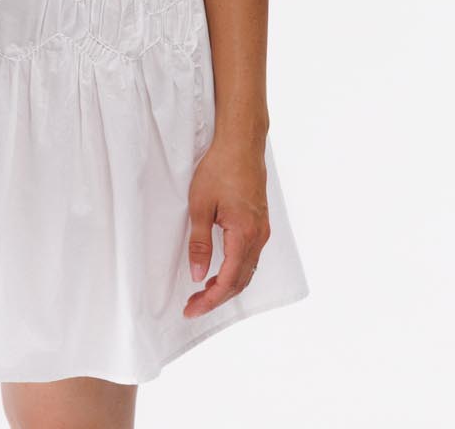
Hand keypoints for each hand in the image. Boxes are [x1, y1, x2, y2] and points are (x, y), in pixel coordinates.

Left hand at [182, 139, 270, 318]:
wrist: (241, 144)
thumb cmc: (220, 168)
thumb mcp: (200, 205)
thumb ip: (200, 243)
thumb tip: (198, 275)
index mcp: (244, 235)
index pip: (229, 280)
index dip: (211, 300)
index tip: (192, 309)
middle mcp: (258, 236)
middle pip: (241, 281)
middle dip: (217, 298)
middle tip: (194, 305)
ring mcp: (262, 230)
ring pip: (247, 270)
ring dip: (227, 286)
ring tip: (204, 293)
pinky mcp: (260, 222)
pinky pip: (251, 257)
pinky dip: (236, 271)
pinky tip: (221, 271)